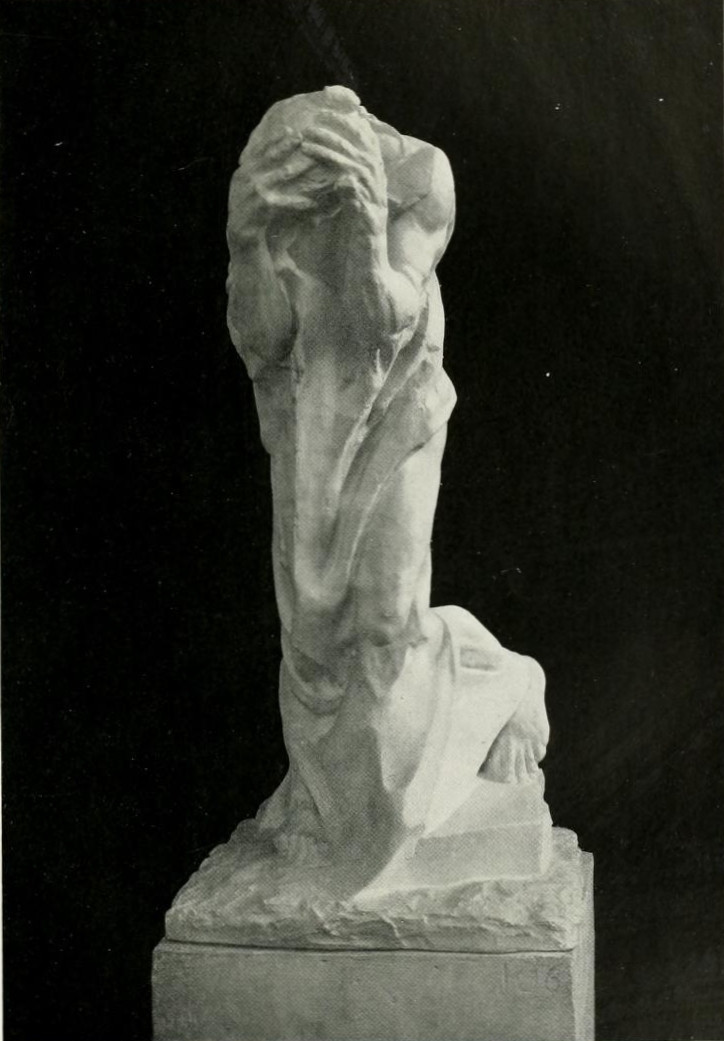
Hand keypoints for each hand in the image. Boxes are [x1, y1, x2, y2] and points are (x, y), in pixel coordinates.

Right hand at [229, 130, 321, 243]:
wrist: (241, 242)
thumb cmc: (251, 216)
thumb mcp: (251, 191)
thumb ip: (259, 175)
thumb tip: (276, 160)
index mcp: (243, 173)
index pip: (259, 151)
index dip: (275, 139)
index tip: (291, 129)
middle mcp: (245, 180)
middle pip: (268, 158)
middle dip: (285, 146)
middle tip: (301, 136)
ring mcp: (251, 194)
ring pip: (279, 176)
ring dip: (298, 169)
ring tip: (313, 164)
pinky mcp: (259, 210)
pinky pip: (283, 203)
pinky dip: (298, 203)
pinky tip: (313, 203)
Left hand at [299, 110, 387, 236]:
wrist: (369, 262)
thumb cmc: (356, 229)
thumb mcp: (350, 196)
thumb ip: (344, 175)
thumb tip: (330, 156)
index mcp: (374, 171)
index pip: (364, 135)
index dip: (346, 120)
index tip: (323, 109)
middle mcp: (378, 180)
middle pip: (361, 143)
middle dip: (337, 128)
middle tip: (312, 120)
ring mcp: (375, 196)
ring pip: (356, 163)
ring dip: (331, 151)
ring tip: (307, 143)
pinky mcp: (368, 213)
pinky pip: (354, 189)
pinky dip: (339, 179)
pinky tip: (319, 172)